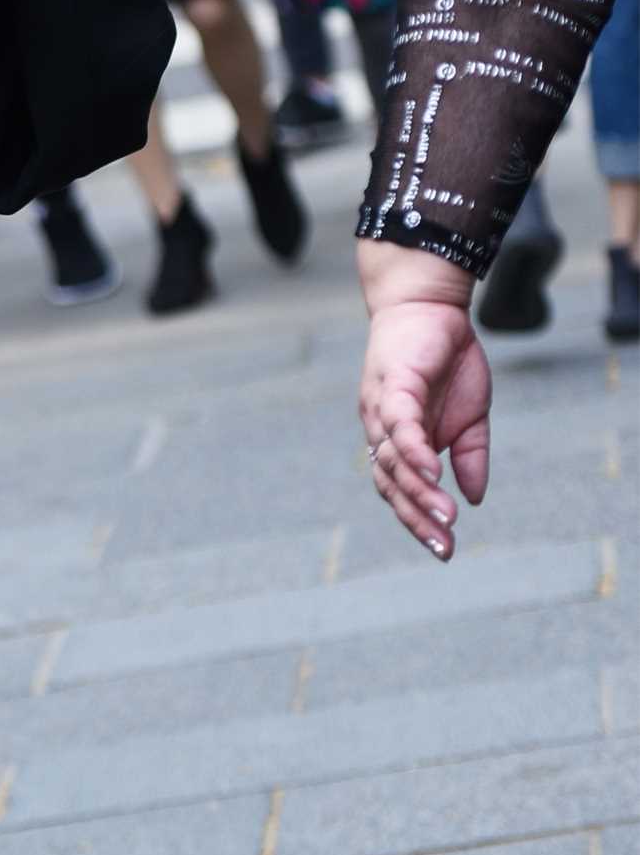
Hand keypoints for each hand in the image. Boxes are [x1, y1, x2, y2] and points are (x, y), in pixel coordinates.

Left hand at [356, 242, 489, 557]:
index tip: (446, 550)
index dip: (419, 520)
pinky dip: (412, 451)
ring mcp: (382, 407)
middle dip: (416, 519)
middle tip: (444, 549)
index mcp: (397, 440)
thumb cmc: (447, 359)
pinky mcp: (393, 383)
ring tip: (447, 518)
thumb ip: (469, 455)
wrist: (432, 305)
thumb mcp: (471, 416)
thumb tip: (474, 498)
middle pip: (390, 484)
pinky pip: (398, 424)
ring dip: (419, 491)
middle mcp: (381, 429)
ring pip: (392, 460)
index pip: (400, 489)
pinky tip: (431, 472)